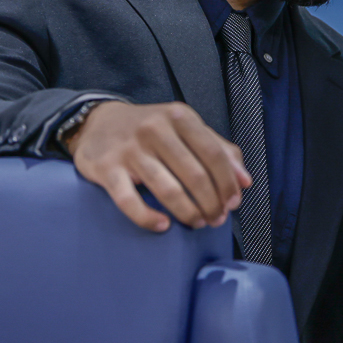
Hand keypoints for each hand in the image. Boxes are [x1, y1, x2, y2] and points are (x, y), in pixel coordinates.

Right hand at [66, 100, 249, 231]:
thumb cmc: (150, 130)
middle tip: (215, 219)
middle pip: (194, 175)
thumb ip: (219, 149)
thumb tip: (245, 181)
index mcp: (180, 117)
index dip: (228, 183)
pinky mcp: (107, 169)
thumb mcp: (185, 127)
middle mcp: (155, 129)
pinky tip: (163, 225)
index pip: (214, 154)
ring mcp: (130, 149)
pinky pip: (129, 201)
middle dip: (211, 203)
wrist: (97, 123)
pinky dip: (148, 218)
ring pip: (168, 190)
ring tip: (196, 222)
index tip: (233, 203)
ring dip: (188, 213)